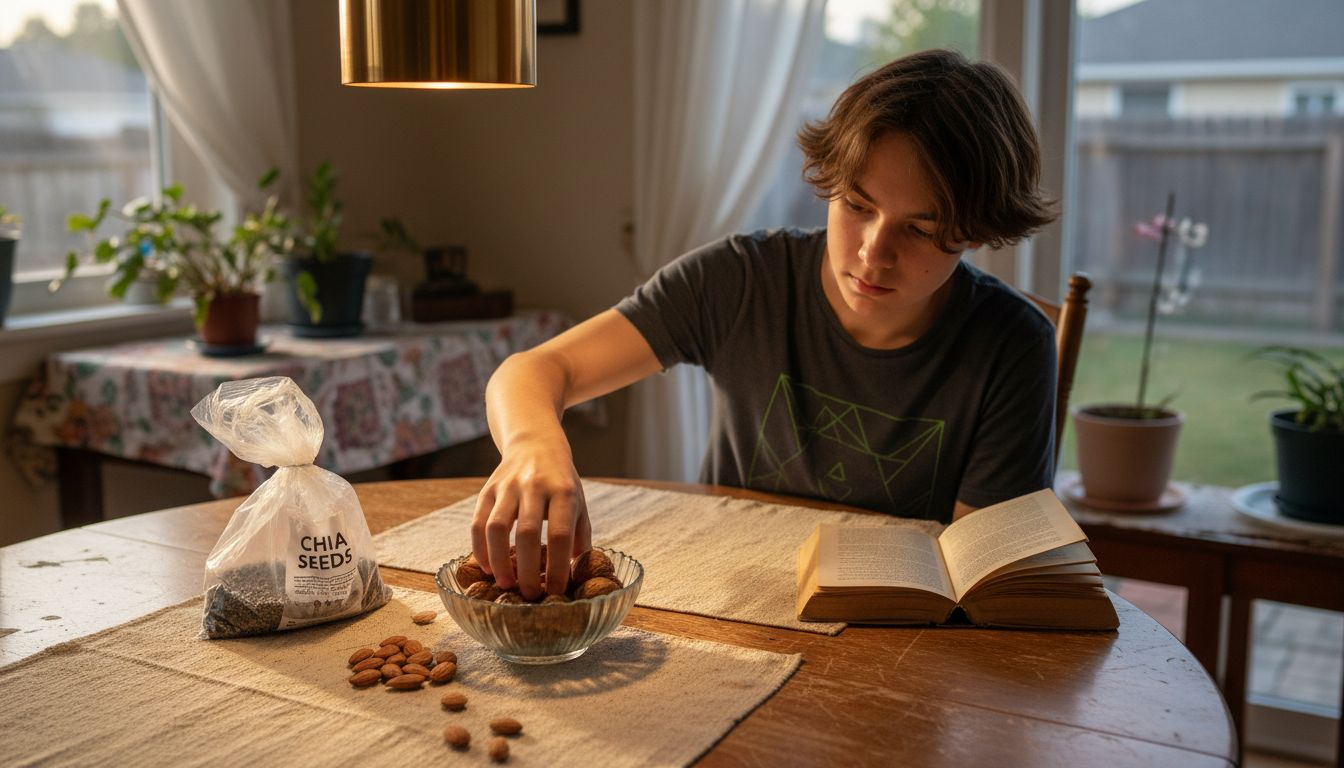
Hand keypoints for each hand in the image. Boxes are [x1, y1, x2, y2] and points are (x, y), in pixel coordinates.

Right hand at [470, 437, 591, 600]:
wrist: (535, 444)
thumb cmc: (561, 482)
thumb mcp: (579, 502)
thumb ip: (580, 536)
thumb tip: (578, 572)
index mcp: (564, 491)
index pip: (560, 534)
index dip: (557, 566)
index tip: (555, 590)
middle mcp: (535, 486)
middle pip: (527, 533)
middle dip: (526, 569)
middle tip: (529, 594)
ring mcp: (508, 486)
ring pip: (496, 527)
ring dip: (499, 560)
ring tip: (504, 584)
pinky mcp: (488, 489)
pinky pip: (477, 522)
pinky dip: (480, 548)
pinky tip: (486, 567)